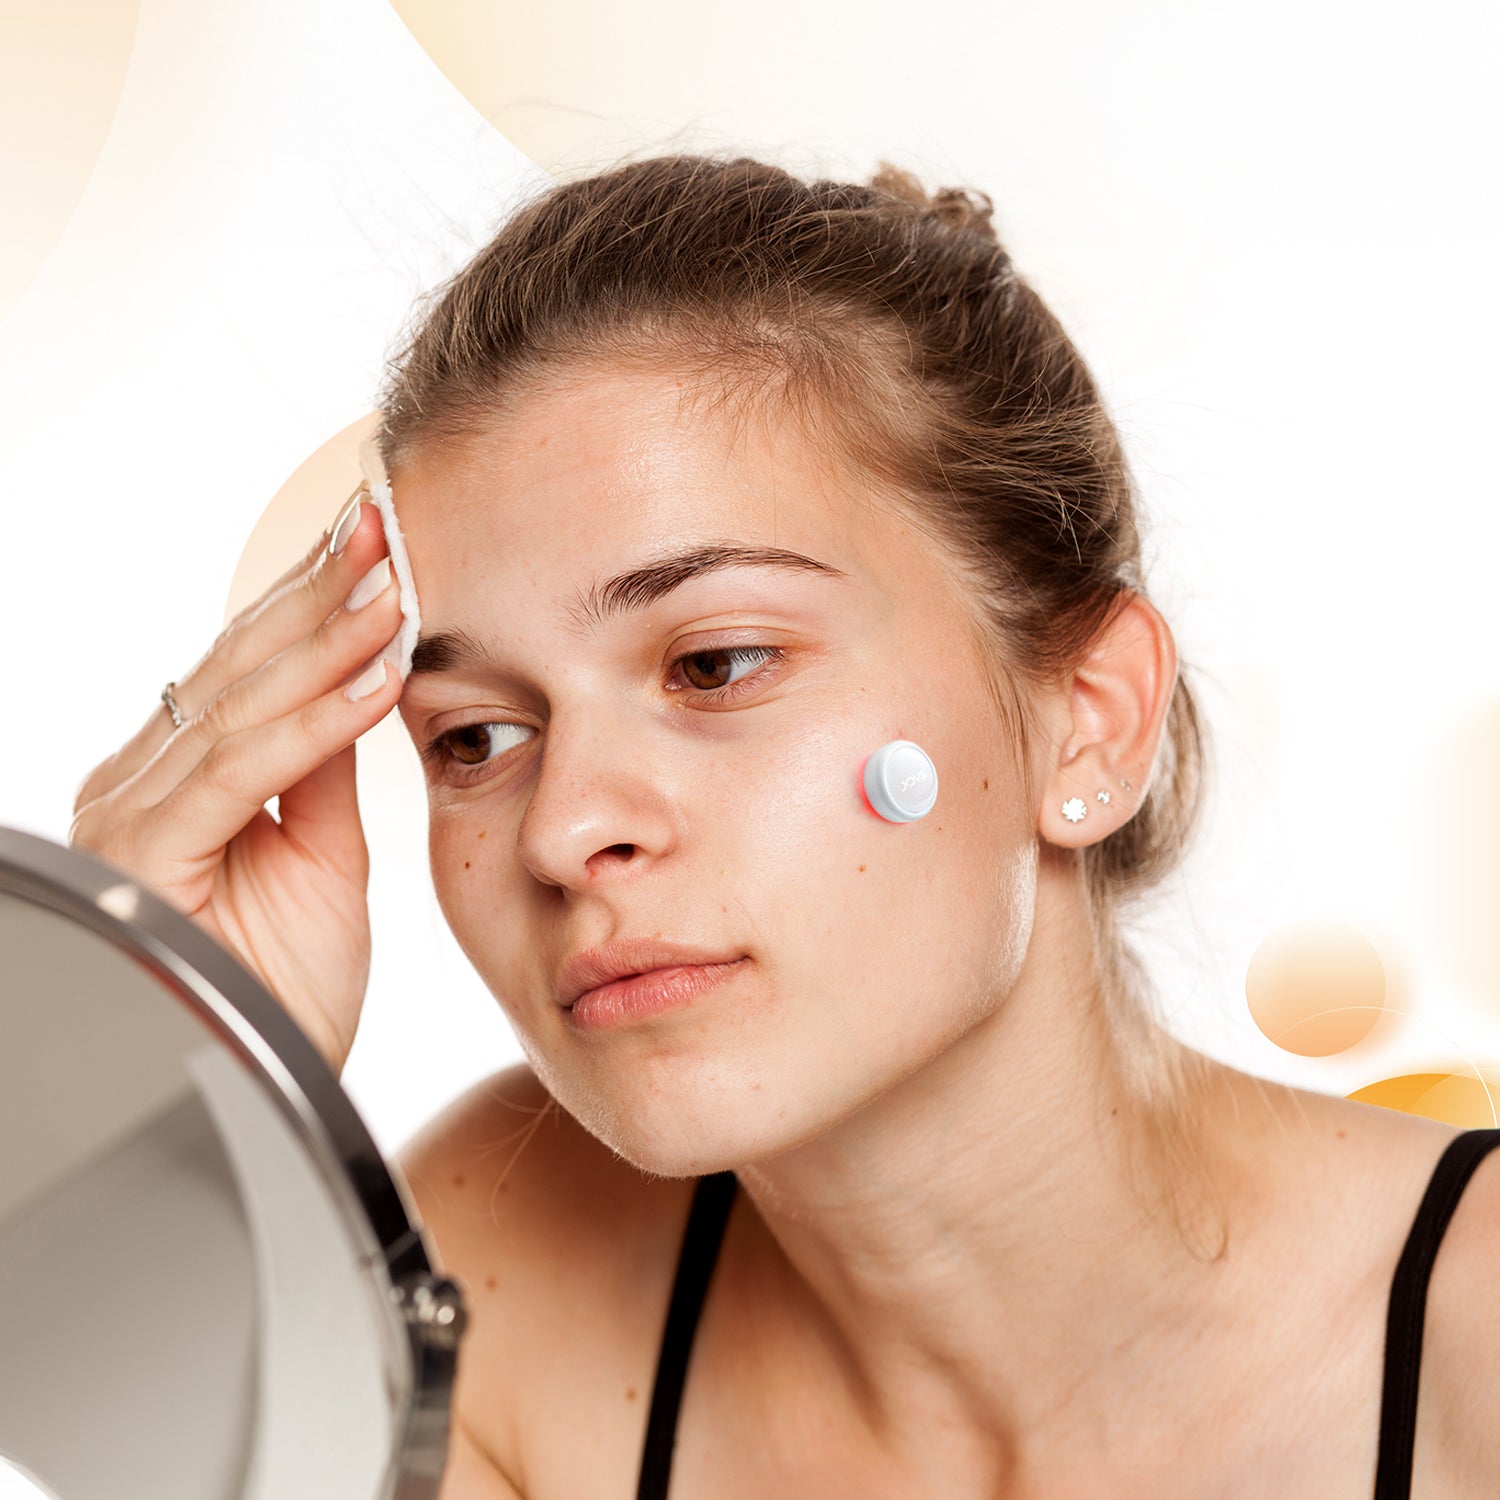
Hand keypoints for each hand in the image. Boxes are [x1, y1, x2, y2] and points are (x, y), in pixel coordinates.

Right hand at [69, 490, 405, 1076]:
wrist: (262, 1082)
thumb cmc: (287, 980)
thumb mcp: (323, 857)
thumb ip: (324, 770)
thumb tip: (358, 683)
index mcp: (182, 776)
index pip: (256, 667)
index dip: (320, 604)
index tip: (382, 544)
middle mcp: (145, 779)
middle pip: (242, 664)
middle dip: (319, 592)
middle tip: (384, 525)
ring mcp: (136, 811)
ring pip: (243, 702)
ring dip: (325, 641)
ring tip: (391, 587)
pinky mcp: (148, 852)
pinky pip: (242, 771)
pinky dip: (312, 723)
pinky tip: (372, 681)